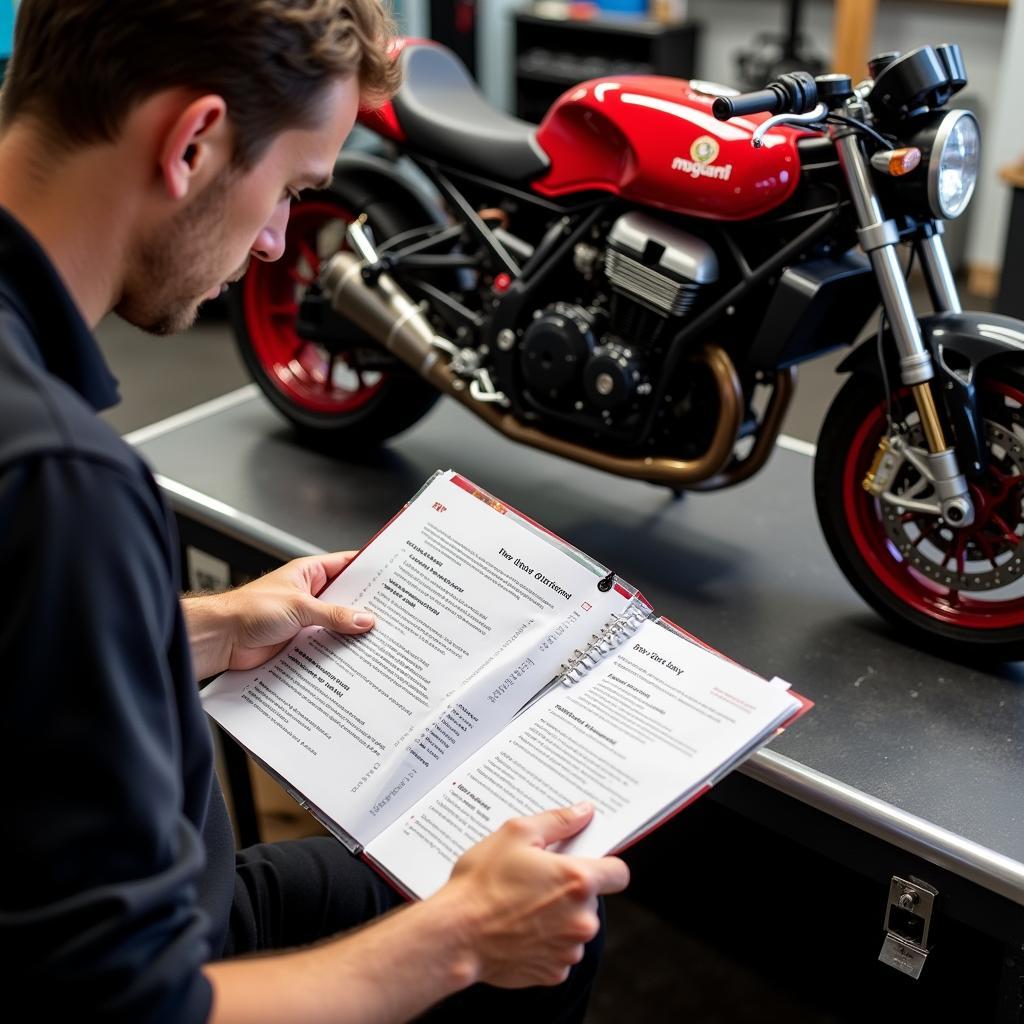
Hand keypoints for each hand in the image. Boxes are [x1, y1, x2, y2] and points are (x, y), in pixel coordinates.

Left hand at [183, 551, 374, 677]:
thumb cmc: (248, 610)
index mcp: (308, 573)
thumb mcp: (299, 607)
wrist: (220, 639)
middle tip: (391, 614)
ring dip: (350, 632)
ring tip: (376, 638)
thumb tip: (364, 619)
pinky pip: (325, 644)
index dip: (368, 570)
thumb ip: (334, 615)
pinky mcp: (299, 641)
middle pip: (346, 598)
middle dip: (365, 607)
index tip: (392, 576)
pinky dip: (337, 650)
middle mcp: (309, 594)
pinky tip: (353, 657)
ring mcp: (305, 619)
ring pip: (337, 624)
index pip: (346, 565)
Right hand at [436, 803, 629, 988]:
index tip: (588, 864)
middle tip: (536, 881)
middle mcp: (581, 919)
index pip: (619, 873)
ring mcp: (569, 950)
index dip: (605, 865)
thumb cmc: (481, 885)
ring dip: (558, 918)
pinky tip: (519, 930)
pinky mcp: (553, 973)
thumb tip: (583, 812)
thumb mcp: (516, 834)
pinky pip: (559, 952)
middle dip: (570, 891)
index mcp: (577, 881)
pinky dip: (544, 943)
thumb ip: (558, 821)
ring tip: (521, 906)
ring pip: (575, 927)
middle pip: (591, 900)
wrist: (454, 935)